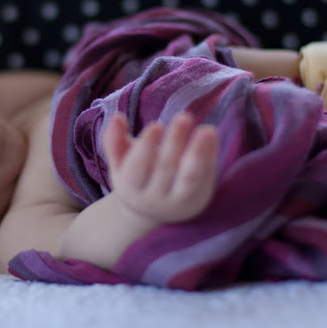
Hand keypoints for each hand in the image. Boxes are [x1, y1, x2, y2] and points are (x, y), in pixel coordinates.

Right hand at [103, 112, 219, 225]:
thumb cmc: (135, 176)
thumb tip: (117, 117)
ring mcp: (178, 202)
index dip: (146, 146)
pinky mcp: (198, 199)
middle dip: (174, 141)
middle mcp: (154, 198)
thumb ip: (114, 140)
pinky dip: (210, 155)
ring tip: (206, 130)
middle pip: (165, 168)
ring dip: (198, 152)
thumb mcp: (120, 161)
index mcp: (131, 188)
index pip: (137, 167)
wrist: (153, 210)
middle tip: (184, 117)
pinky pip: (205, 177)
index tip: (156, 125)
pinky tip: (212, 135)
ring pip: (189, 177)